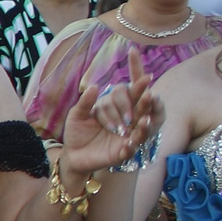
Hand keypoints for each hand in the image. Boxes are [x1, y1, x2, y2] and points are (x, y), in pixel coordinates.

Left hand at [68, 47, 160, 175]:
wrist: (73, 154)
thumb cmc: (77, 131)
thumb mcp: (77, 115)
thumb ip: (85, 103)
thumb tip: (93, 87)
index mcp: (118, 107)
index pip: (130, 92)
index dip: (138, 81)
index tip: (141, 66)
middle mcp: (128, 120)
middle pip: (141, 109)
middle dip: (145, 103)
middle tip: (148, 96)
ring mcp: (127, 136)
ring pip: (141, 130)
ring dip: (144, 125)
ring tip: (144, 121)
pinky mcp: (123, 153)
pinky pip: (129, 151)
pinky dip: (129, 148)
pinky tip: (126, 145)